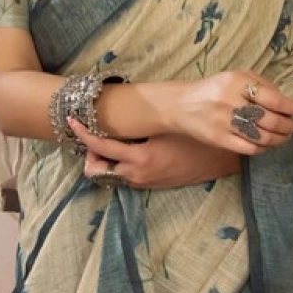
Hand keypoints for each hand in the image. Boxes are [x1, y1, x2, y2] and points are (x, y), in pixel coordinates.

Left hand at [70, 119, 240, 188]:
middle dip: (91, 153)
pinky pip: (123, 176)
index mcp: (138, 160)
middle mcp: (135, 175)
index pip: (99, 149)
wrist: (219, 161)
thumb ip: (140, 123)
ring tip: (112, 137)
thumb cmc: (195, 140)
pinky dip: (118, 163)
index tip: (73, 121)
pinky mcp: (150, 184)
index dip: (83, 134)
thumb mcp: (166, 127)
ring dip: (104, 158)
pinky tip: (129, 146)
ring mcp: (142, 182)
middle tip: (96, 133)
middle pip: (96, 169)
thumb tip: (117, 108)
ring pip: (108, 174)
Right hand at [159, 71, 292, 155]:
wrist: (181, 105)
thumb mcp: (235, 76)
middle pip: (270, 120)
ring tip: (286, 135)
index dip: (292, 106)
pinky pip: (249, 148)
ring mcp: (225, 123)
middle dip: (289, 125)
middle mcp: (231, 102)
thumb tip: (286, 100)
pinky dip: (264, 148)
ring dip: (280, 138)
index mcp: (236, 82)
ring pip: (263, 137)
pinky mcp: (220, 140)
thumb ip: (260, 84)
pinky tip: (268, 143)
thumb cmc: (214, 89)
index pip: (273, 97)